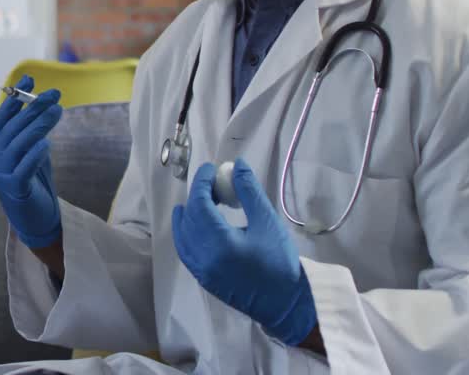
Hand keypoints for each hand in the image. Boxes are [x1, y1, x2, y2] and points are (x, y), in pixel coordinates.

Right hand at [0, 75, 62, 248]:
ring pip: (21, 143)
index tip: (29, 77)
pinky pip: (25, 167)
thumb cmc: (33, 181)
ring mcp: (1, 173)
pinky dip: (35, 154)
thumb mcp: (30, 152)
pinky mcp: (14, 188)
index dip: (15, 95)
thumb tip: (44, 104)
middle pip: (15, 126)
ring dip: (40, 125)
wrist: (33, 218)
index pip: (3, 116)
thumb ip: (31, 132)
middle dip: (35, 107)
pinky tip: (47, 144)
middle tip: (55, 94)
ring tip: (57, 112)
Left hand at [171, 159, 316, 345]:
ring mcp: (200, 270)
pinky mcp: (202, 278)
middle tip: (213, 184)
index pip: (200, 204)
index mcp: (220, 243)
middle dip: (197, 196)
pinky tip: (195, 223)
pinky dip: (186, 233)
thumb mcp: (268, 222)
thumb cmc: (280, 262)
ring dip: (189, 214)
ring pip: (182, 234)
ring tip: (203, 200)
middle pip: (190, 218)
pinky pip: (185, 250)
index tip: (210, 169)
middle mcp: (204, 257)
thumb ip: (249, 192)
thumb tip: (237, 165)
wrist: (286, 303)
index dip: (202, 183)